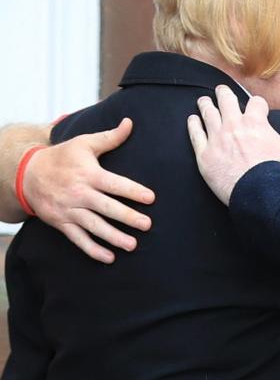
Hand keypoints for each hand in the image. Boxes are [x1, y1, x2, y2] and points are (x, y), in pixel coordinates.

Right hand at [25, 118, 154, 263]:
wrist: (28, 173)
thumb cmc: (63, 156)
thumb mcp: (85, 143)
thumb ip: (110, 137)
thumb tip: (130, 122)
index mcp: (88, 174)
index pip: (114, 184)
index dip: (133, 191)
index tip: (151, 198)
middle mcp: (79, 193)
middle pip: (106, 207)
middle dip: (127, 217)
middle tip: (147, 225)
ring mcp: (69, 210)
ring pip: (94, 226)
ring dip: (113, 237)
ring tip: (132, 245)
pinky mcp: (61, 222)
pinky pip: (78, 238)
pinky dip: (92, 249)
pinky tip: (109, 257)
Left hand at [187, 85, 279, 204]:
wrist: (258, 194)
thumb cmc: (278, 171)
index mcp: (255, 122)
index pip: (256, 102)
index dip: (258, 105)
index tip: (257, 108)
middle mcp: (234, 125)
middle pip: (226, 100)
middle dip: (224, 93)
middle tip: (221, 91)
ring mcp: (217, 138)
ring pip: (208, 113)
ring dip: (206, 104)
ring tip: (203, 101)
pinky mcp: (205, 154)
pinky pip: (195, 134)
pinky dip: (194, 124)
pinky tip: (193, 119)